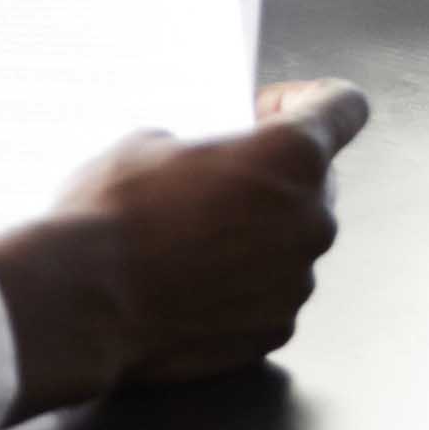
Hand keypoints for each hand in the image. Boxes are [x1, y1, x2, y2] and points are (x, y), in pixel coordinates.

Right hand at [0, 80, 370, 418]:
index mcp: (292, 155)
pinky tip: (194, 281)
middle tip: (219, 179)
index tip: (271, 112)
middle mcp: (312, 218)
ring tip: (194, 239)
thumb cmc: (112, 215)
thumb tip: (207, 168)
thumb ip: (205, 148)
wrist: (83, 304)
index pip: (345, 106)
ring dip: (258, 234)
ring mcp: (298, 280)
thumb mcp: (148, 144)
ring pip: (293, 241)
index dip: (310, 101)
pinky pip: (272, 291)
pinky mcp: (277, 328)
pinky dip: (245, 284)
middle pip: (317, 180)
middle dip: (275, 175)